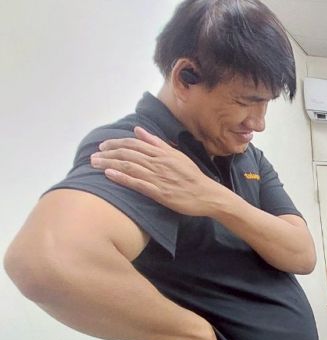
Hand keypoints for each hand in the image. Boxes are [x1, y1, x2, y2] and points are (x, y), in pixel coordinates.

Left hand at [90, 127, 223, 215]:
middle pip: (128, 155)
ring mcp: (159, 178)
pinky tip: (109, 175)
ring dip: (109, 164)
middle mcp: (158, 163)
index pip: (134, 144)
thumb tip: (138, 130)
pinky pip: (137, 183)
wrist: (207, 195)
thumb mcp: (177, 155)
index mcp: (162, 153)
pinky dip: (121, 178)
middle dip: (108, 153)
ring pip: (129, 167)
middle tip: (93, 156)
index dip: (116, 143)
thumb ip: (157, 142)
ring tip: (94, 164)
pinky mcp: (160, 193)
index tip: (103, 146)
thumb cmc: (192, 176)